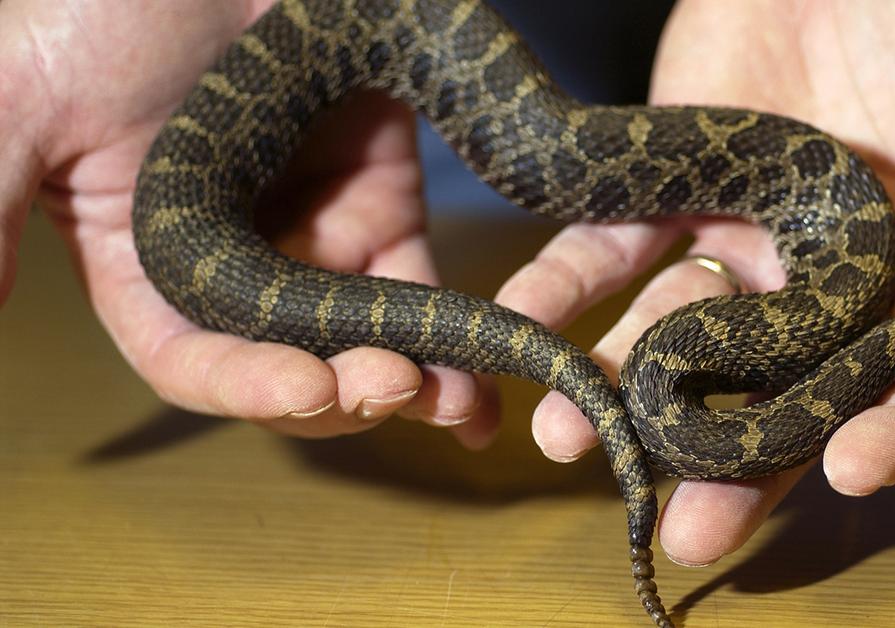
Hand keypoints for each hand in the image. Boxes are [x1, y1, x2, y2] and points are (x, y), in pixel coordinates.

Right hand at [0, 0, 494, 443]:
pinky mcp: (381, 207)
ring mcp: (315, 242)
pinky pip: (423, 286)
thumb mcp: (25, 101)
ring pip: (368, 342)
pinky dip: (460, 333)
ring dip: (417, 381)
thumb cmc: (106, 9)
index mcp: (152, 269)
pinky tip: (490, 373)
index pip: (196, 359)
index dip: (247, 386)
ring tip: (459, 397)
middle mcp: (238, 271)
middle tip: (396, 385)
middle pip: (295, 368)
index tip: (303, 389)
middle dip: (346, 391)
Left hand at [498, 0, 894, 566]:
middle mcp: (825, 265)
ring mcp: (742, 231)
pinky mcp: (671, 184)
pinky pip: (612, 248)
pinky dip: (568, 286)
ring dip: (629, 385)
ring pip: (684, 329)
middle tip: (695, 521)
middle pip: (784, 381)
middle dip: (740, 451)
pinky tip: (527, 326)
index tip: (855, 467)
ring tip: (575, 440)